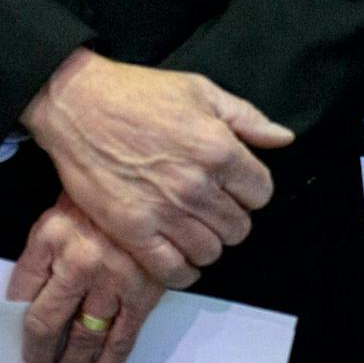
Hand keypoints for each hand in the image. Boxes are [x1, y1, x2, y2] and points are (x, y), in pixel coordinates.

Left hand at [8, 194, 165, 362]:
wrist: (153, 174)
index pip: (22, 295)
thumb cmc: (104, 195)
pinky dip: (110, 361)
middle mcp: (82, 262)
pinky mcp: (146, 289)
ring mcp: (116, 279)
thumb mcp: (56, 216)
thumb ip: (37, 258)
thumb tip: (21, 303)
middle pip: (47, 325)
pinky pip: (124, 336)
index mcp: (54, 239)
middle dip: (40, 354)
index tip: (18, 340)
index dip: (15, 321)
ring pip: (86, 338)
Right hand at [20, 49, 292, 284]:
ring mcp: (164, 211)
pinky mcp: (132, 230)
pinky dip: (182, 270)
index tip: (236, 187)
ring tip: (195, 228)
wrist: (80, 105)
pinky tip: (179, 255)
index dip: (252, 191)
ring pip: (210, 252)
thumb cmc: (142, 94)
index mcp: (220, 149)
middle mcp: (197, 185)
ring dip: (208, 243)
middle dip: (232, 218)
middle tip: (214, 208)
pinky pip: (172, 271)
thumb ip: (248, 118)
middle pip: (238, 227)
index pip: (261, 194)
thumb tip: (283, 138)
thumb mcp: (203, 91)